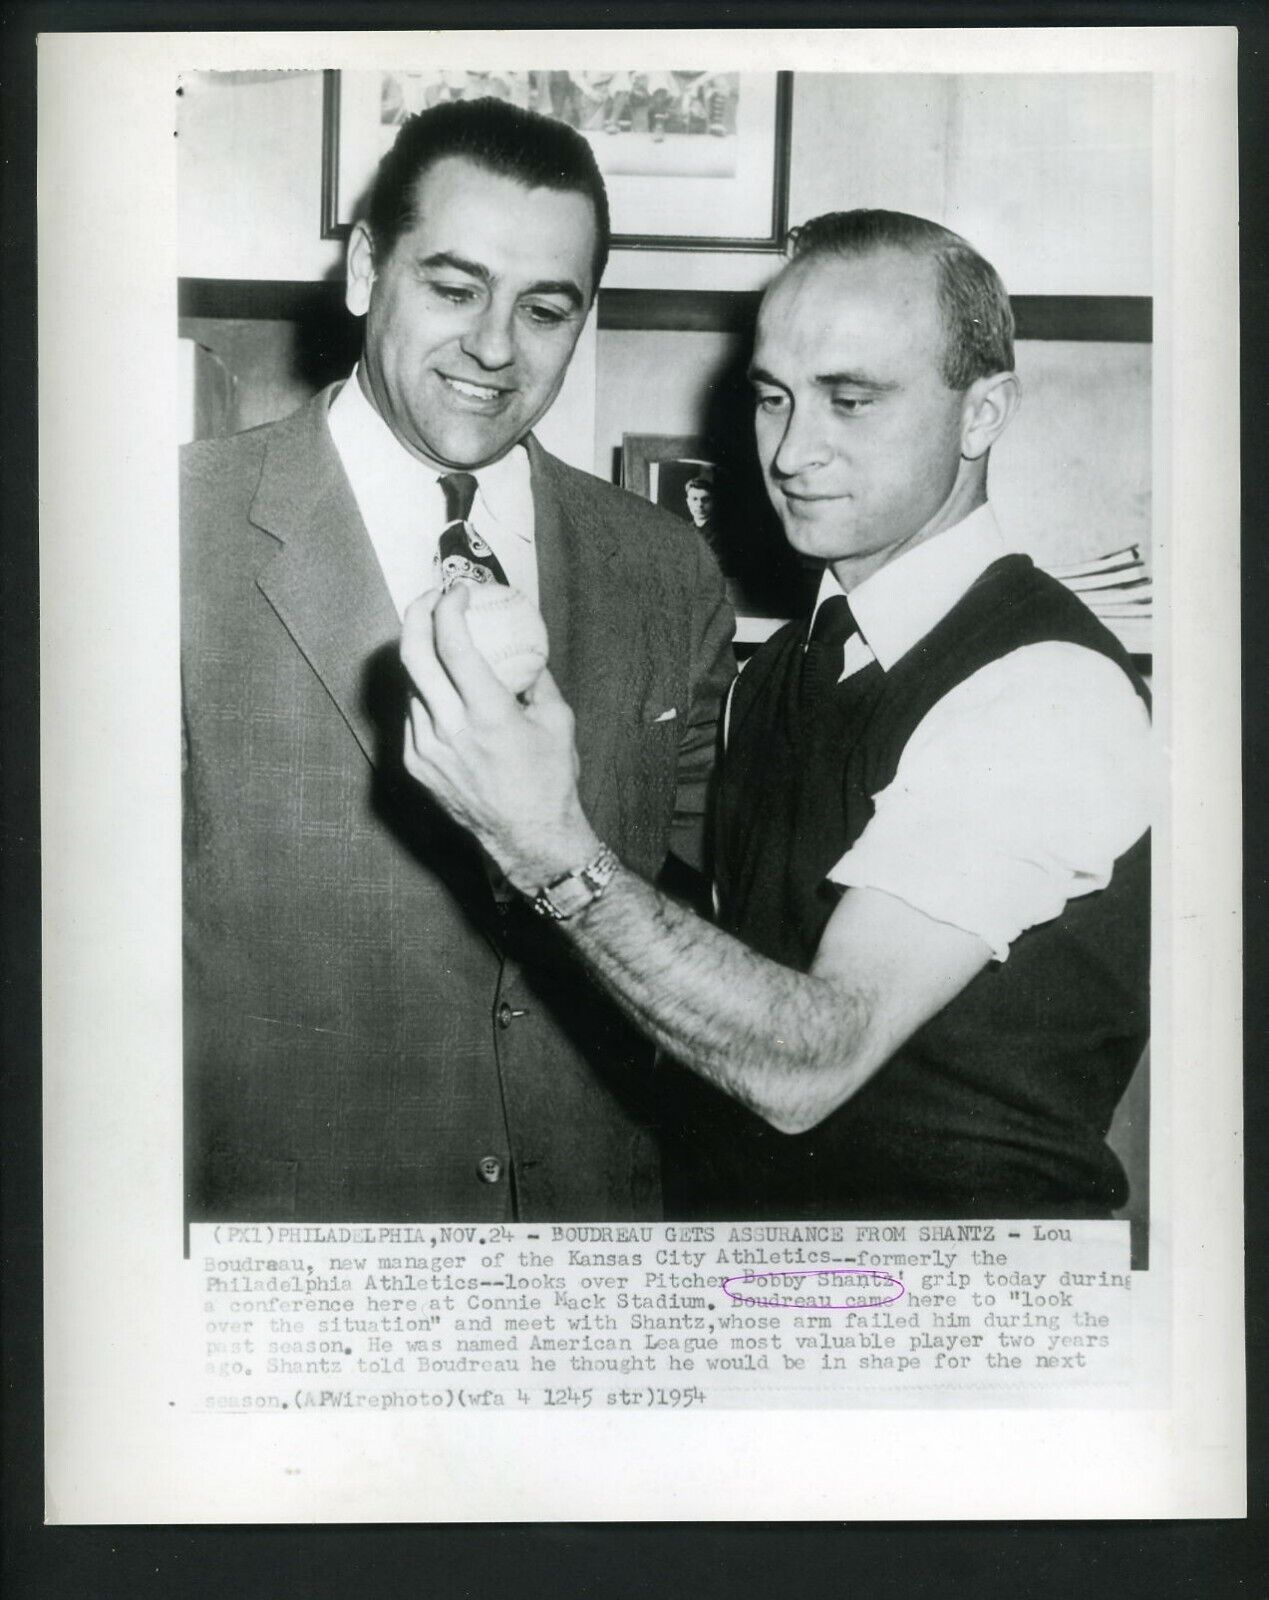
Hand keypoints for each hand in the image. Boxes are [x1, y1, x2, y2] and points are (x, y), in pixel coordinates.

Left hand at [400, 585, 601, 891]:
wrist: (530, 838)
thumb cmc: (551, 779)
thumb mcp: (557, 720)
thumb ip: (536, 677)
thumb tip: (524, 643)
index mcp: (487, 714)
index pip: (453, 644)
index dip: (450, 607)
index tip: (458, 592)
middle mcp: (449, 729)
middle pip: (412, 655)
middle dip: (417, 615)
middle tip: (430, 599)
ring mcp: (426, 748)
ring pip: (411, 685)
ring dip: (422, 657)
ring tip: (439, 643)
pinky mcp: (416, 765)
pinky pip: (413, 715)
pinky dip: (426, 694)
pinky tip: (443, 691)